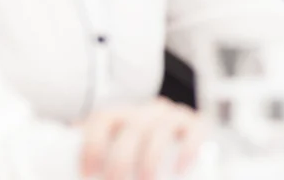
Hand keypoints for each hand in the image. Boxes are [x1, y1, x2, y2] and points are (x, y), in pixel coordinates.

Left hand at [78, 98, 206, 179]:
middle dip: (121, 160)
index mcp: (120, 116)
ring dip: (150, 158)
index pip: (102, 118)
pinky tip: (179, 169)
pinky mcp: (196, 126)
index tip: (87, 174)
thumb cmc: (131, 166)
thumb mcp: (109, 164)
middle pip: (132, 127)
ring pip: (160, 129)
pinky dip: (187, 150)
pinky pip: (193, 132)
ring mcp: (172, 116)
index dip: (92, 145)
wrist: (170, 162)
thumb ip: (93, 171)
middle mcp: (146, 111)